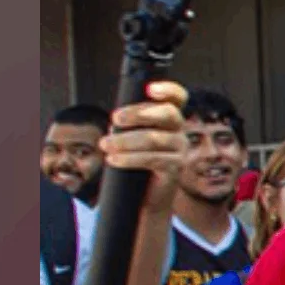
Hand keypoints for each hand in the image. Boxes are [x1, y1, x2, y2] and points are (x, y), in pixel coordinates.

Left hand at [103, 82, 187, 214]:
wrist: (146, 194)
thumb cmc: (138, 159)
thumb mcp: (134, 135)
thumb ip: (131, 122)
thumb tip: (116, 119)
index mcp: (170, 117)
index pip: (177, 97)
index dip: (168, 90)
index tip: (150, 89)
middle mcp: (180, 130)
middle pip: (168, 114)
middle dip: (139, 113)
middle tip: (115, 119)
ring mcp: (180, 149)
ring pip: (155, 138)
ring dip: (125, 141)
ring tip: (105, 145)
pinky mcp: (175, 168)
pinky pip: (152, 159)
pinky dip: (130, 158)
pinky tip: (114, 159)